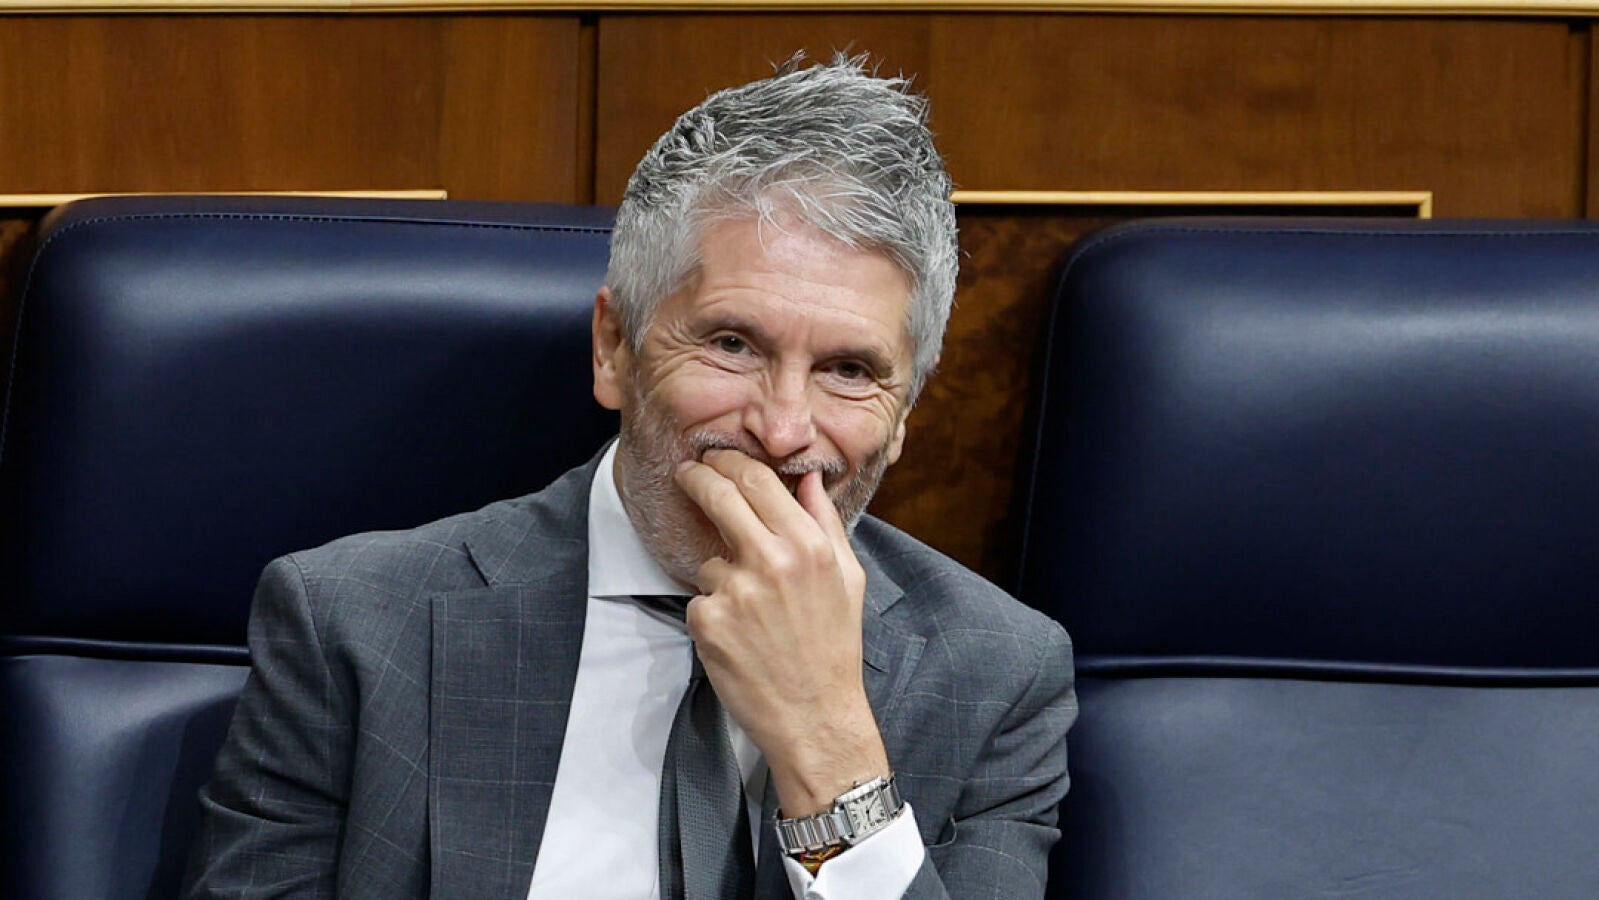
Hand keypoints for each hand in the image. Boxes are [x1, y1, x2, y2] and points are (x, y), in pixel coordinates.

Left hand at [674, 448, 890, 816]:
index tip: (714, 460)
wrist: (816, 717)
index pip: (756, 479)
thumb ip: (824, 522)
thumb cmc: (833, 649)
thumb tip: (809, 478)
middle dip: (698, 478)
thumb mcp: (846, 578)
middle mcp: (771, 561)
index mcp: (808, 545)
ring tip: (753, 615)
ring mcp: (736, 591)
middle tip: (688, 474)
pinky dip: (713, 614)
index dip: (728, 463)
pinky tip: (741, 638)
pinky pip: (700, 601)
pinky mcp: (709, 622)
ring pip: (710, 560)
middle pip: (720, 495)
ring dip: (721, 576)